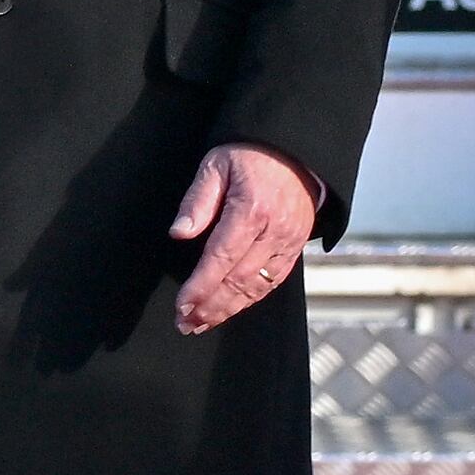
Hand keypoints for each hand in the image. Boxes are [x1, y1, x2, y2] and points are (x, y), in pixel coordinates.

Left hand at [166, 143, 320, 333]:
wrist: (295, 150)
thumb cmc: (250, 155)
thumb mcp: (216, 165)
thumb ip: (198, 200)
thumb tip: (179, 233)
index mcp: (251, 210)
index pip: (221, 258)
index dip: (201, 286)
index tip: (182, 305)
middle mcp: (274, 231)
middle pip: (239, 280)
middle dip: (210, 306)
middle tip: (185, 323)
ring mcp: (288, 242)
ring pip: (257, 288)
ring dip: (228, 310)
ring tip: (201, 323)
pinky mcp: (295, 248)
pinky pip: (273, 282)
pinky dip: (250, 300)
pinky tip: (229, 309)